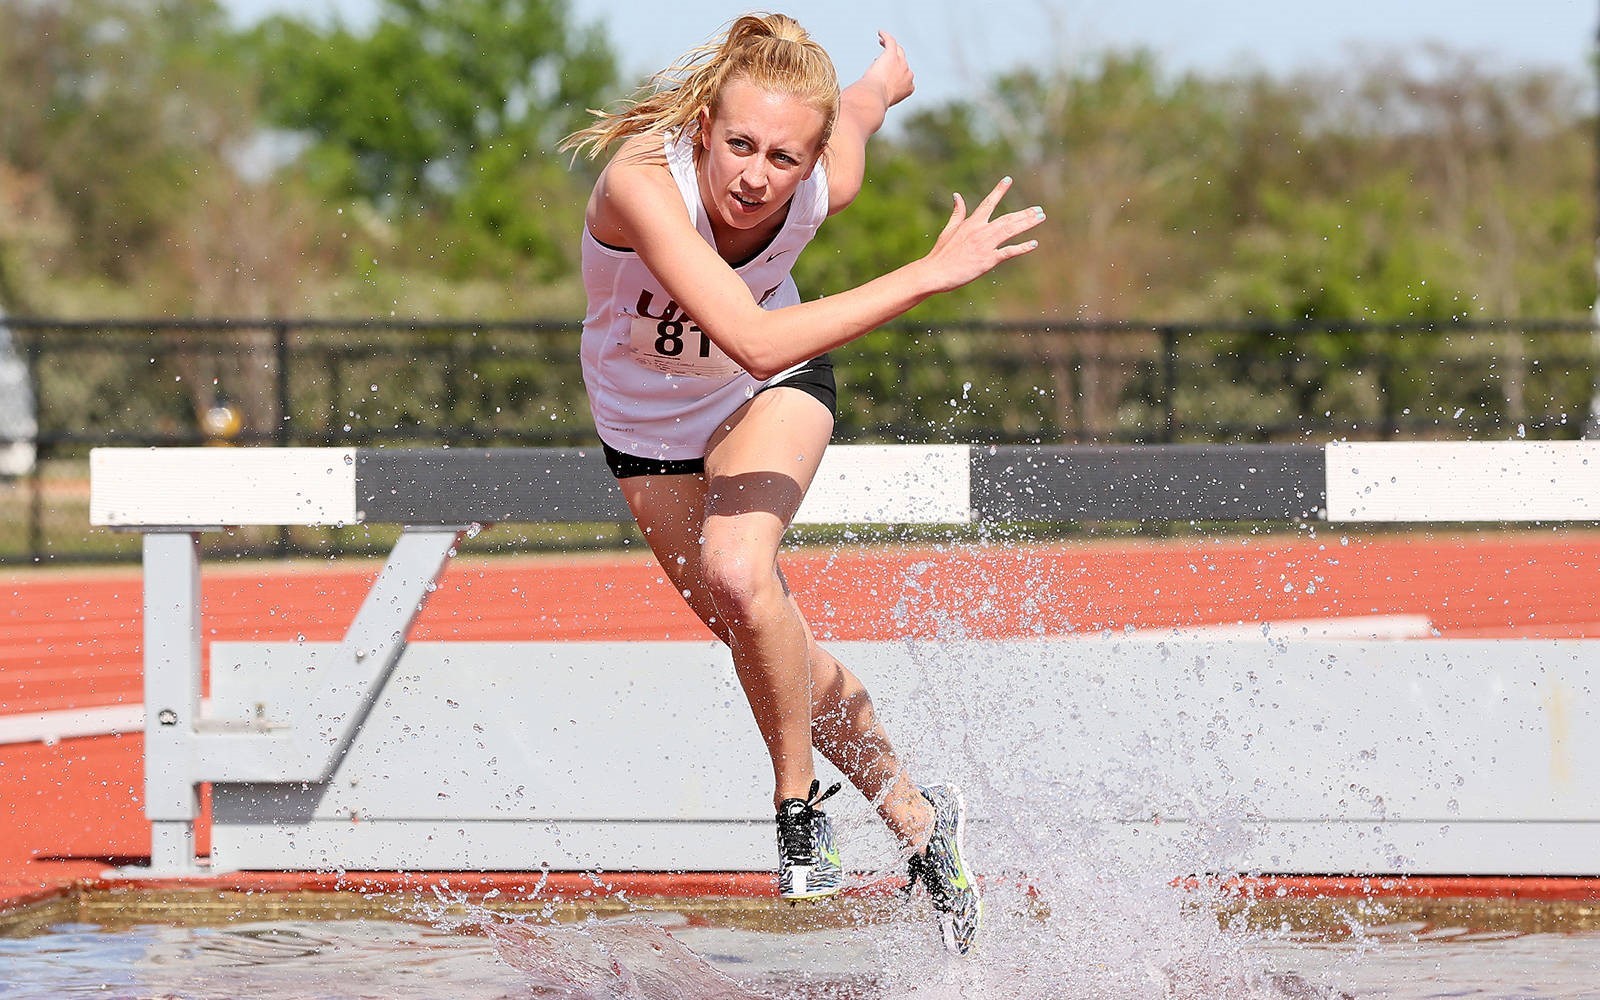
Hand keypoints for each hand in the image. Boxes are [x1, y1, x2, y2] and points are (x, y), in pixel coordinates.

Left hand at [861, 30, 913, 108]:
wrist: (874, 97)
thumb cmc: (876, 102)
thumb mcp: (884, 101)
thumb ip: (883, 95)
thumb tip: (874, 91)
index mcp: (909, 87)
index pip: (905, 77)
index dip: (895, 75)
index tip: (885, 77)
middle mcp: (908, 74)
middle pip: (901, 63)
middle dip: (893, 63)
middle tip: (880, 64)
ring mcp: (901, 63)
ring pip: (898, 50)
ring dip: (891, 46)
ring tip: (882, 42)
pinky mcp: (892, 54)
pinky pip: (891, 41)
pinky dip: (885, 36)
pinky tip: (879, 32)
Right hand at [921, 177, 1043, 291]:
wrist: (935, 272)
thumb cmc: (940, 253)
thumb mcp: (948, 230)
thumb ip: (957, 213)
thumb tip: (957, 195)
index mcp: (971, 223)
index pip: (988, 202)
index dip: (999, 190)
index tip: (1008, 179)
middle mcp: (980, 231)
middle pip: (1007, 218)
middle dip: (1024, 213)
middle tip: (1039, 209)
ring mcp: (985, 245)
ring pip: (1011, 230)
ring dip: (1027, 223)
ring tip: (1040, 218)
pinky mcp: (988, 260)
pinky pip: (1009, 251)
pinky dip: (1022, 247)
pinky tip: (1033, 243)